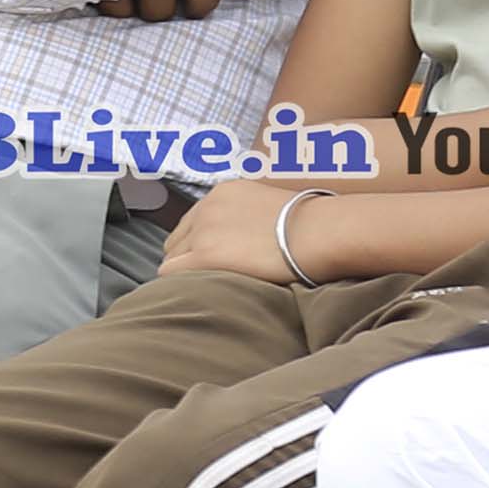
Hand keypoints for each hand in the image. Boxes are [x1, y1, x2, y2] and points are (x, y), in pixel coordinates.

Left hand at [166, 176, 315, 281]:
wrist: (317, 232)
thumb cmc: (310, 226)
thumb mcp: (272, 208)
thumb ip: (250, 218)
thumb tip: (252, 237)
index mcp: (222, 194)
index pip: (192, 223)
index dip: (197, 244)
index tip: (210, 260)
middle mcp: (206, 208)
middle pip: (177, 240)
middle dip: (187, 259)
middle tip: (206, 278)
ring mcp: (203, 231)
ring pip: (172, 257)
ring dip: (185, 272)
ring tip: (204, 289)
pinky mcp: (205, 255)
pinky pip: (171, 272)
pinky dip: (180, 283)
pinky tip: (195, 293)